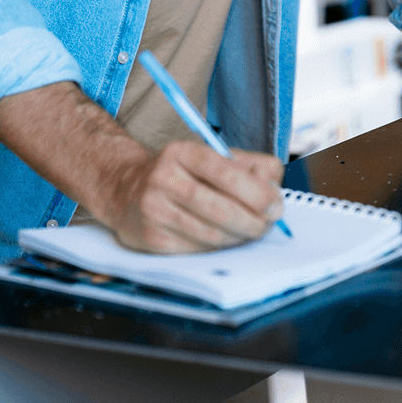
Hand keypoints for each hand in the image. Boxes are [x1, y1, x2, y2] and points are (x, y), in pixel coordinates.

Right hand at [101, 141, 286, 253]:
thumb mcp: (210, 157)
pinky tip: (225, 239)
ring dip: (238, 237)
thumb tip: (275, 187)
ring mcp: (154, 209)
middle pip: (218, 207)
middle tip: (268, 225)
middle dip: (252, 221)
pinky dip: (218, 248)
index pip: (224, 171)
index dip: (256, 192)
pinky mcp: (150, 238)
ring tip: (250, 232)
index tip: (276, 206)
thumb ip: (247, 166)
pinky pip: (196, 250)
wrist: (125, 189)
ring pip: (210, 233)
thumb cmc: (180, 174)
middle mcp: (164, 178)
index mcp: (182, 152)